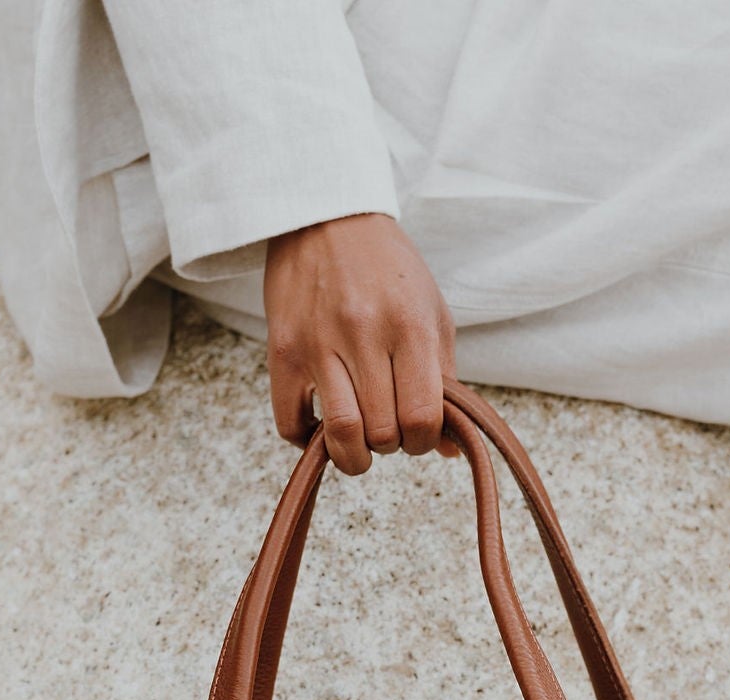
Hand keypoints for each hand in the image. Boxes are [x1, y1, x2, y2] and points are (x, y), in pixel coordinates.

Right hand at [263, 213, 457, 473]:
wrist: (327, 213)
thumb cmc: (389, 268)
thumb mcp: (431, 312)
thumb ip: (444, 381)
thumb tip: (447, 450)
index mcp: (410, 327)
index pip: (422, 418)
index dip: (424, 442)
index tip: (417, 432)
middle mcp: (364, 334)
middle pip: (383, 434)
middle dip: (391, 445)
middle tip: (387, 427)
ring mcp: (318, 343)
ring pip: (340, 435)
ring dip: (353, 456)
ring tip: (358, 443)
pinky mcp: (283, 349)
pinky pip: (290, 423)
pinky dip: (308, 441)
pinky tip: (320, 427)